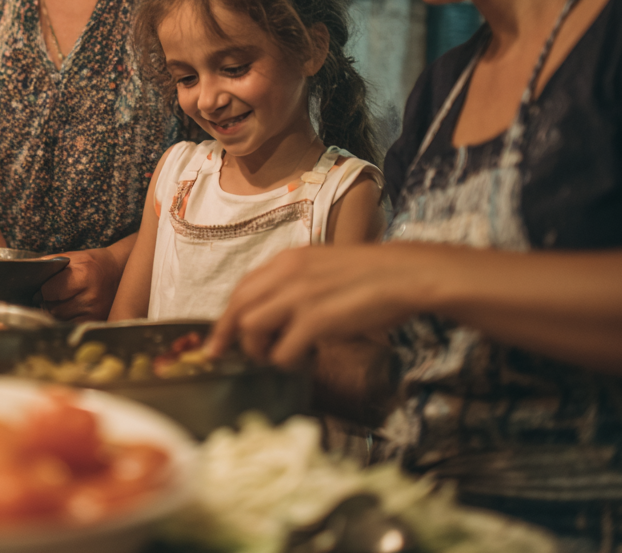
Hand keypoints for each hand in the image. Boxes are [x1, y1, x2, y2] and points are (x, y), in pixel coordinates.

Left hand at [40, 246, 121, 321]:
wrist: (119, 272)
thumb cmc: (93, 264)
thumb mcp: (73, 257)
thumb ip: (50, 263)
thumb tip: (27, 271)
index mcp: (83, 275)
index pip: (49, 291)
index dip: (43, 290)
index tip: (43, 289)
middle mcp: (90, 296)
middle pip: (54, 308)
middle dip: (48, 303)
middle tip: (52, 297)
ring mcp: (94, 312)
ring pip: (61, 319)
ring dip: (56, 313)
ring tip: (62, 303)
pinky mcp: (97, 321)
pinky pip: (71, 326)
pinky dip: (66, 320)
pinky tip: (69, 312)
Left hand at [208, 244, 438, 368]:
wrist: (401, 275)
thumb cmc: (367, 275)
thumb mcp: (321, 267)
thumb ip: (294, 283)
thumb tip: (272, 313)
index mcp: (287, 260)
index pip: (242, 288)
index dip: (227, 315)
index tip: (219, 338)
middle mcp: (286, 274)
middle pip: (238, 307)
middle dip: (228, 336)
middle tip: (230, 356)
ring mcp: (299, 296)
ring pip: (251, 328)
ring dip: (259, 349)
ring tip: (277, 356)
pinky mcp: (315, 320)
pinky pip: (282, 351)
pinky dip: (286, 362)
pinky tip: (302, 360)